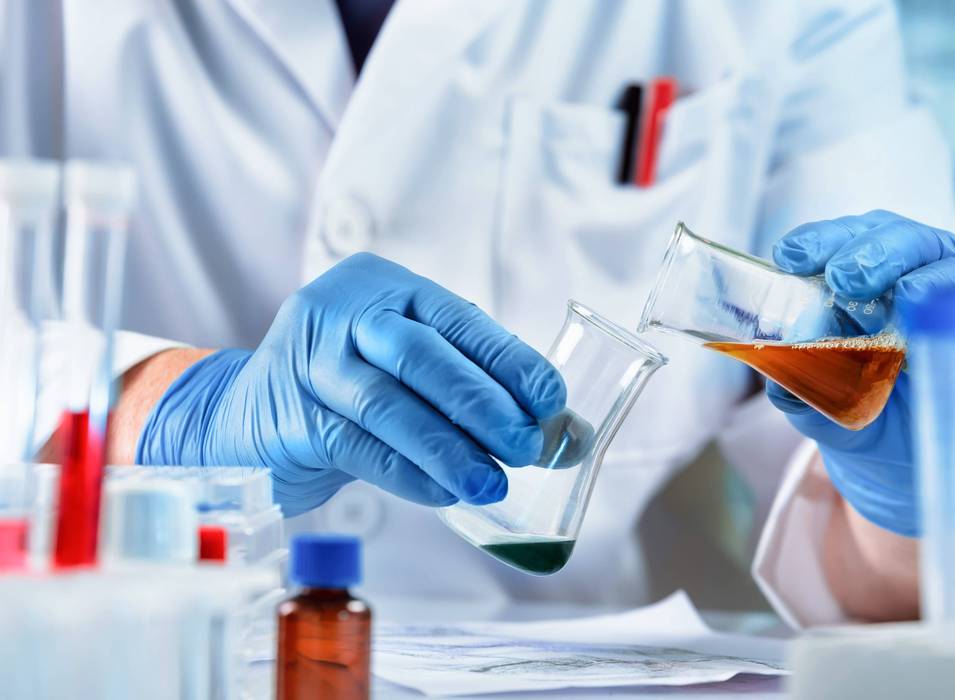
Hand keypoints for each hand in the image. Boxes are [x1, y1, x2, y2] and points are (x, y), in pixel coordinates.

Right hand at [136, 253, 566, 515]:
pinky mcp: (291, 415)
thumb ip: (481, 398)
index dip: (509, 361)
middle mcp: (343, 312)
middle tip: (528, 447)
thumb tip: (572, 438)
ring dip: (449, 449)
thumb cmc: (348, 395)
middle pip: (424, 357)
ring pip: (390, 405)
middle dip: (483, 405)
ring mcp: (310, 360)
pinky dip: (409, 473)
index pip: (459, 320)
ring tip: (491, 483)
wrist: (243, 422)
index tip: (552, 401)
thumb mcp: (410, 377)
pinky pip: (359, 447)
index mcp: (386, 288)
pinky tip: (444, 493)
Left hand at [767, 210, 954, 536]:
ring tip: (903, 294)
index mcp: (861, 279)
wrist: (902, 463)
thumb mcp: (811, 400)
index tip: (791, 256)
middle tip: (844, 277)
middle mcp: (908, 277)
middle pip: (898, 237)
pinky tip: (946, 314)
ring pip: (942, 263)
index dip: (821, 239)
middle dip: (870, 250)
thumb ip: (796, 374)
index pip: (845, 238)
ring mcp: (951, 301)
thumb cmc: (855, 412)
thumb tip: (797, 339)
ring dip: (918, 274)